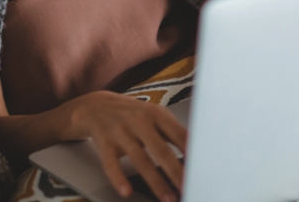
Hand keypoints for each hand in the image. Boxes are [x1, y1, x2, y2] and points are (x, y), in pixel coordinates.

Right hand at [62, 91, 186, 201]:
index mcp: (156, 114)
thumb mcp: (154, 115)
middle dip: (176, 173)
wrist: (96, 106)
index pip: (179, 135)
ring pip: (140, 159)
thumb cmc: (131, 114)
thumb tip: (197, 154)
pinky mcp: (104, 142)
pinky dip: (119, 178)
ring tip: (168, 199)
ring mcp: (121, 131)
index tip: (203, 171)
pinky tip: (127, 191)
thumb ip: (174, 132)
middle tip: (188, 189)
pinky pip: (111, 163)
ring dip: (156, 182)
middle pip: (161, 150)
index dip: (192, 154)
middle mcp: (139, 120)